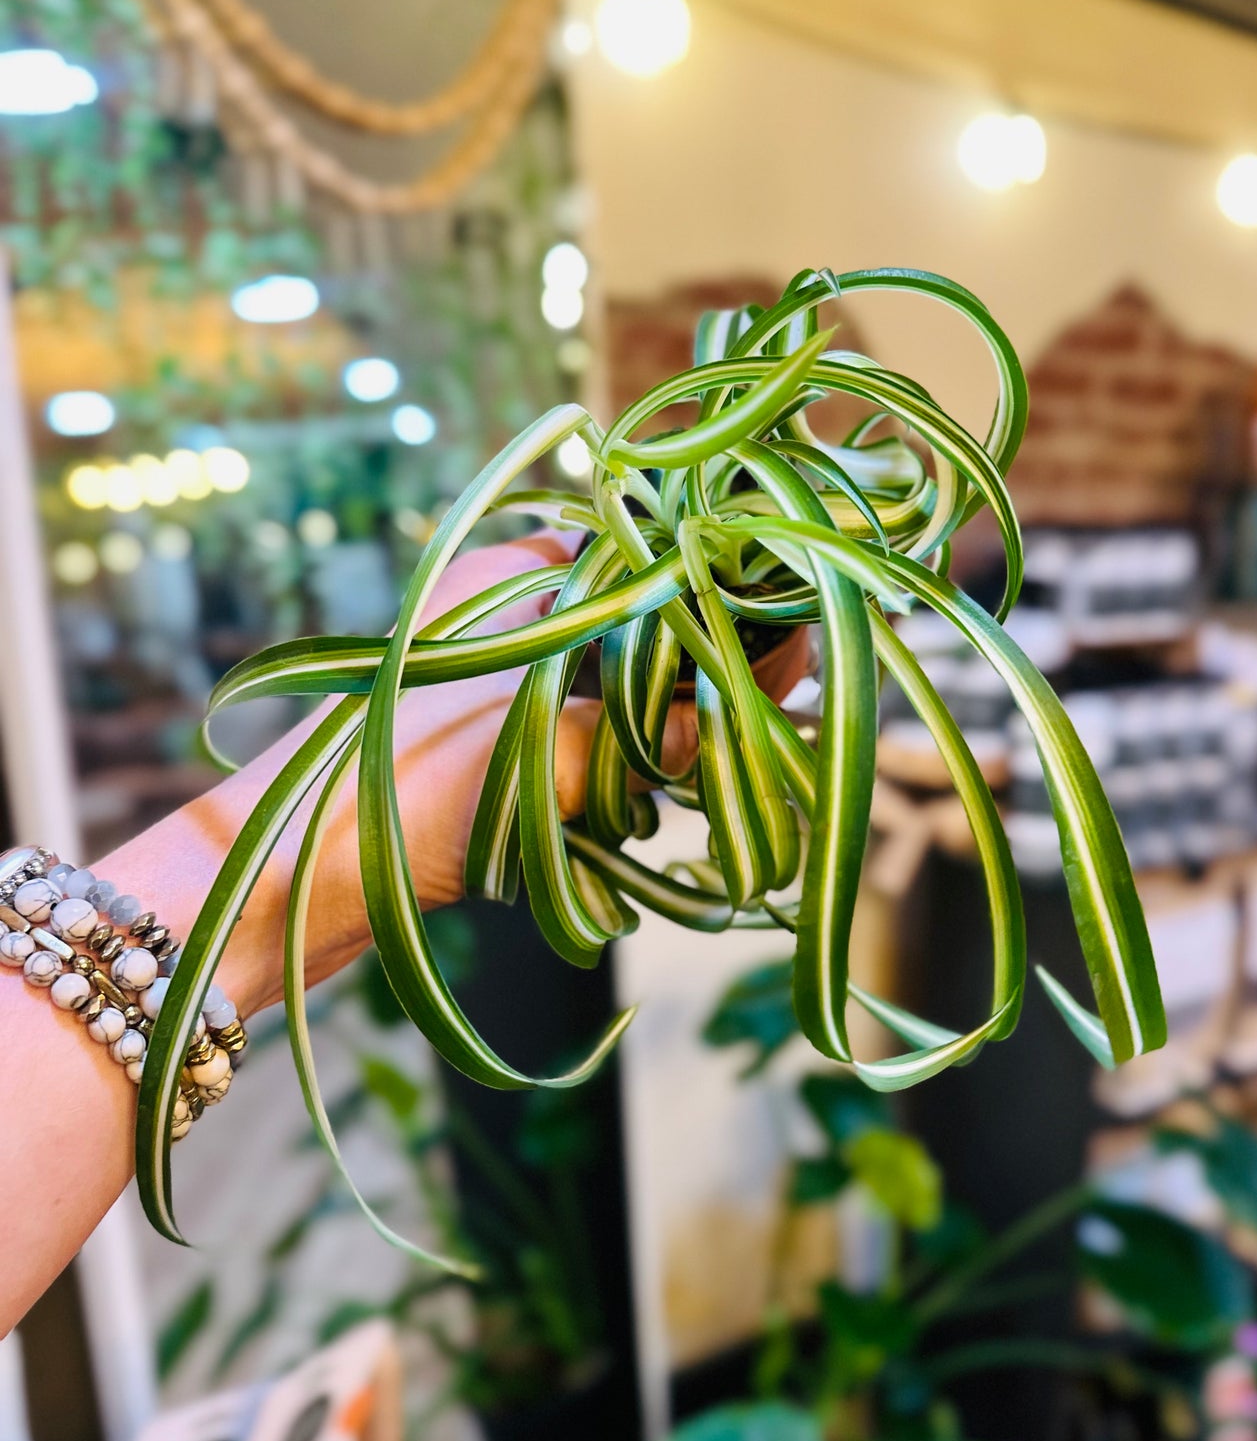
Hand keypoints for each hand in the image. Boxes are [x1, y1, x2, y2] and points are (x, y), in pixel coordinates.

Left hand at [100, 532, 811, 1014]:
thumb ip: (643, 734)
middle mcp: (512, 613)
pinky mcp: (492, 749)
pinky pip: (588, 745)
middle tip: (780, 708)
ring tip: (729, 761)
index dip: (728, 592)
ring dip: (668, 731)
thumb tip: (725, 729)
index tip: (793, 633)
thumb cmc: (395, 788)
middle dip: (708, 671)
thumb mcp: (542, 749)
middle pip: (646, 625)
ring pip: (623, 691)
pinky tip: (657, 800)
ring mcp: (500, 682)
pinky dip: (624, 770)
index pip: (653, 556)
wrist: (279, 884)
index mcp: (515, 571)